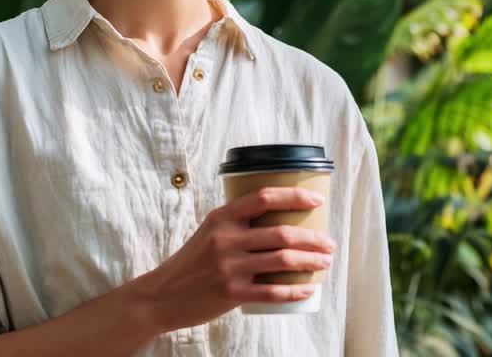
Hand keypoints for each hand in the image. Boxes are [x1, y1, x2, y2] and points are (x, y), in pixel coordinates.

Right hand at [131, 186, 335, 332]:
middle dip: (313, 238)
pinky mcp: (231, 293)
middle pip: (281, 232)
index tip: (317, 202)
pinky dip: (294, 291)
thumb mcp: (209, 232)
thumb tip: (280, 216)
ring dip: (311, 262)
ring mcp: (228, 267)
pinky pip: (272, 292)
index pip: (264, 197)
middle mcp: (225, 239)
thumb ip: (237, 223)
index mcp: (222, 217)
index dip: (295, 196)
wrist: (162, 295)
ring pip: (282, 261)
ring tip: (325, 263)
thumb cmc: (192, 261)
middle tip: (329, 244)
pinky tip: (308, 290)